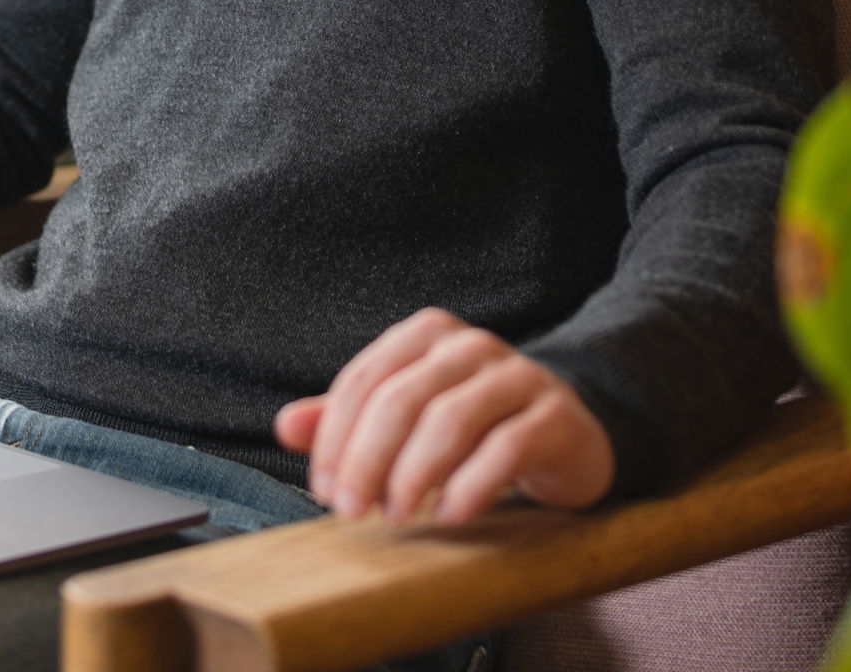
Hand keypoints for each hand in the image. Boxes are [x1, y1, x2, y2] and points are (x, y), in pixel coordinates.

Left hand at [273, 307, 614, 525]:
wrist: (564, 432)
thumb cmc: (470, 423)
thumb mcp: (406, 414)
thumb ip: (346, 418)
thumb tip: (285, 428)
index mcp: (426, 333)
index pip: (365, 380)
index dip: (336, 436)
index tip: (323, 489)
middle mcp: (470, 344)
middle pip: (402, 399)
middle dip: (367, 459)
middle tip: (351, 510)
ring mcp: (517, 375)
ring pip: (450, 420)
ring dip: (414, 475)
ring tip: (399, 516)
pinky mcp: (555, 415)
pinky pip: (506, 448)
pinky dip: (471, 485)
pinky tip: (452, 516)